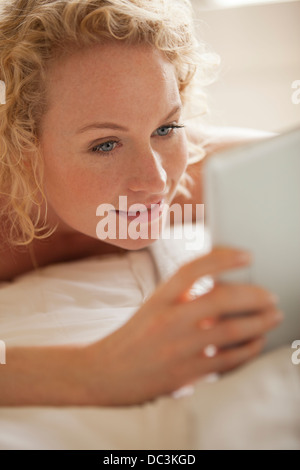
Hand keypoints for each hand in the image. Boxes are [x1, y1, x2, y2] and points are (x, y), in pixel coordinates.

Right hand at [84, 247, 281, 405]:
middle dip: (253, 295)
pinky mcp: (186, 373)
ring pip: (231, 331)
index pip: (193, 269)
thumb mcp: (151, 308)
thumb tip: (220, 289)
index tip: (247, 255)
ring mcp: (178, 348)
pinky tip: (257, 343)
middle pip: (221, 299)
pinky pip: (227, 360)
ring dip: (259, 322)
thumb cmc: (131, 338)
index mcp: (158, 299)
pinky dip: (249, 350)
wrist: (103, 373)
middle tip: (271, 295)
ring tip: (274, 315)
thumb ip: (181, 297)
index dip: (222, 258)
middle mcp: (169, 320)